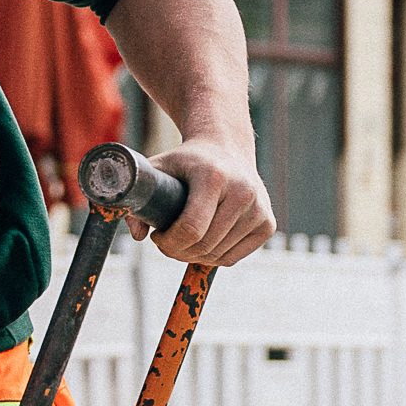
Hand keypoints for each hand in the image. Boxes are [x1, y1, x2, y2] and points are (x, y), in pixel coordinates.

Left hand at [148, 136, 274, 268]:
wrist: (226, 147)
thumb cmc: (187, 161)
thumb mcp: (158, 169)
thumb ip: (138, 197)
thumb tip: (139, 235)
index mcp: (214, 176)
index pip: (191, 229)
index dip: (168, 243)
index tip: (157, 236)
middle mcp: (242, 191)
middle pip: (204, 246)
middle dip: (177, 252)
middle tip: (167, 242)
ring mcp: (259, 208)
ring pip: (218, 256)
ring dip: (195, 256)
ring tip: (184, 240)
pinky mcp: (267, 223)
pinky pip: (233, 258)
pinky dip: (214, 257)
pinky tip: (204, 241)